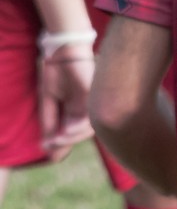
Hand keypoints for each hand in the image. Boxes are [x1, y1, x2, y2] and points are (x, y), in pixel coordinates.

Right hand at [38, 43, 95, 160]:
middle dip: (68, 143)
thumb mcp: (49, 101)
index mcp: (80, 110)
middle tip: (53, 148)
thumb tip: (48, 145)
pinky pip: (91, 116)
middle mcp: (90, 108)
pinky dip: (79, 126)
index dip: (64, 144)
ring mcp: (94, 102)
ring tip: (58, 139)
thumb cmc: (58, 73)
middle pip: (84, 132)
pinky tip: (67, 130)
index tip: (52, 156)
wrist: (63, 52)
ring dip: (73, 136)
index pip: (75, 132)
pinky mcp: (95, 96)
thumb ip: (50, 122)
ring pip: (89, 127)